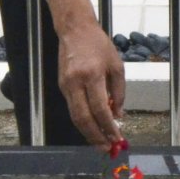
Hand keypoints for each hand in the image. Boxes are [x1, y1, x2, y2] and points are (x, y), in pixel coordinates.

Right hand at [47, 0, 125, 150]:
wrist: (75, 31)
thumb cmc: (99, 45)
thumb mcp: (117, 65)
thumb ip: (118, 91)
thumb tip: (118, 115)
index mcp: (93, 75)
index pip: (100, 108)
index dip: (108, 127)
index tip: (117, 138)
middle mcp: (76, 83)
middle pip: (83, 118)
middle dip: (95, 136)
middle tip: (106, 148)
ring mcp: (66, 86)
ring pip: (75, 116)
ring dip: (88, 132)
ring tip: (100, 142)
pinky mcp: (61, 87)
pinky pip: (72, 108)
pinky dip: (83, 120)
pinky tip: (92, 126)